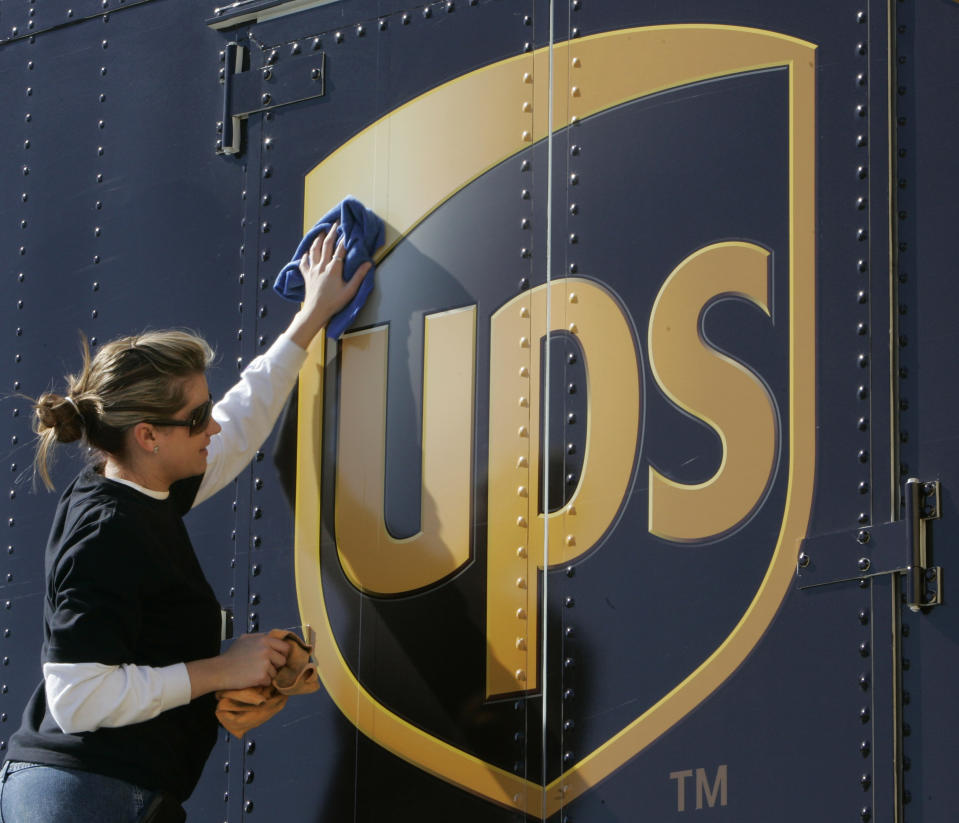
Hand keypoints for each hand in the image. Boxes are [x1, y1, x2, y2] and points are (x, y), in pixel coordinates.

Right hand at [186, 633, 290, 697]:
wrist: (220, 670)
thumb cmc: (231, 655)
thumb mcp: (245, 639)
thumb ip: (260, 638)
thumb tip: (272, 639)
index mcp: (264, 639)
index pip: (285, 647)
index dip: (282, 654)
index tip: (278, 659)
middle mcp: (266, 650)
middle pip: (282, 661)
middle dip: (276, 665)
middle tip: (264, 667)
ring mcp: (264, 663)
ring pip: (275, 672)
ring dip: (267, 674)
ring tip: (253, 672)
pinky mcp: (261, 676)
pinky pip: (269, 681)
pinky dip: (262, 682)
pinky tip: (251, 678)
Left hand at [287, 221, 371, 348]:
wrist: (315, 311)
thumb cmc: (334, 303)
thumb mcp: (350, 291)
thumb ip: (359, 276)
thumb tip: (368, 264)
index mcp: (333, 269)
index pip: (340, 250)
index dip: (344, 239)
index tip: (347, 230)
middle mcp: (322, 266)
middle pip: (326, 245)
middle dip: (331, 233)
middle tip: (335, 224)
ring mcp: (312, 270)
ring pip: (313, 250)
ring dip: (317, 240)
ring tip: (321, 232)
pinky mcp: (306, 276)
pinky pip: (304, 262)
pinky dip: (305, 256)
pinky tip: (306, 253)